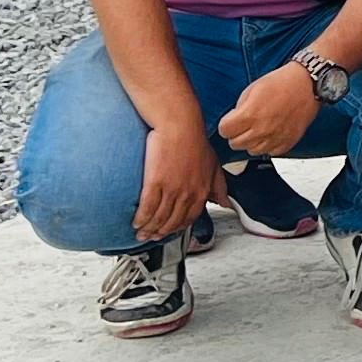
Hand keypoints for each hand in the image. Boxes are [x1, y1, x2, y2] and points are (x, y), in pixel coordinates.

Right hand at [133, 123, 226, 244]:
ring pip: (159, 218)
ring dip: (149, 229)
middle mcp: (188, 193)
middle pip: (173, 221)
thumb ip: (219, 186)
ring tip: (141, 233)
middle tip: (152, 237)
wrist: (180, 124)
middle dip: (162, 233)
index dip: (178, 228)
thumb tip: (225, 202)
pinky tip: (136, 222)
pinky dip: (141, 218)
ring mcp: (171, 189)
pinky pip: (147, 207)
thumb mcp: (213, 165)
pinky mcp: (155, 182)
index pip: (190, 217)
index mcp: (202, 190)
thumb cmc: (194, 140)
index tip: (170, 231)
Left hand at [216, 62, 320, 158]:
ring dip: (252, 141)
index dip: (226, 124)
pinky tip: (271, 133)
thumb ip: (240, 108)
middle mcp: (262, 129)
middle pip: (235, 144)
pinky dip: (268, 145)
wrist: (307, 85)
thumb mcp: (252, 89)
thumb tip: (234, 121)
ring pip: (252, 151)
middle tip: (244, 125)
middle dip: (236, 134)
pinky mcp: (287, 142)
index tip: (231, 121)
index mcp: (250, 114)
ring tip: (259, 129)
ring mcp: (275, 138)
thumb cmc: (281, 83)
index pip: (224, 131)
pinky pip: (270, 152)